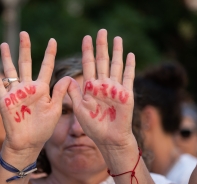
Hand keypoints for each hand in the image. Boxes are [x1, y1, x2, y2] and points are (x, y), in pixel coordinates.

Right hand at [0, 32, 69, 157]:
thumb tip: (69, 76)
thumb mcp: (55, 110)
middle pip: (26, 63)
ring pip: (11, 71)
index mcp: (42, 89)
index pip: (46, 67)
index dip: (49, 54)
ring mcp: (16, 93)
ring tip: (5, 44)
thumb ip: (60, 93)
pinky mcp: (5, 100)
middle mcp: (28, 87)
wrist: (28, 142)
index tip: (53, 41)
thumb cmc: (43, 127)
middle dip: (25, 49)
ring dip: (7, 57)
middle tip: (24, 33)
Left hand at [68, 29, 135, 149]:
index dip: (87, 51)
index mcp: (90, 87)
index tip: (86, 38)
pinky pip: (128, 76)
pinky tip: (130, 54)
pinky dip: (130, 66)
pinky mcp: (126, 94)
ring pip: (116, 65)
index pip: (88, 64)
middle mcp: (103, 84)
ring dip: (116, 52)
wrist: (109, 139)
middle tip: (101, 31)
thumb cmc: (93, 126)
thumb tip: (66, 78)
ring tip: (117, 38)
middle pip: (102, 61)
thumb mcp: (80, 109)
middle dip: (102, 46)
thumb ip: (73, 94)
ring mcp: (115, 88)